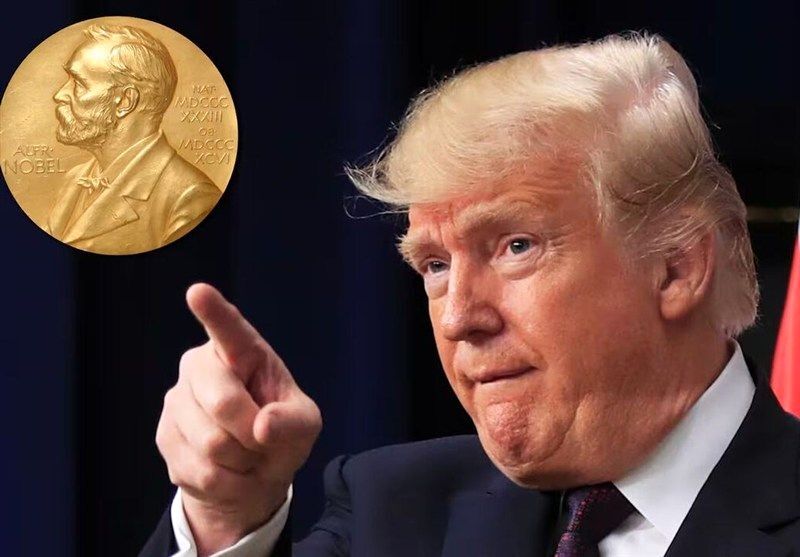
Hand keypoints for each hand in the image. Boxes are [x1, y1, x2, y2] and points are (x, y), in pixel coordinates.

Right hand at [156, 283, 321, 554]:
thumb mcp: (304, 426)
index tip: (198, 291)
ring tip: (245, 454)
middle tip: (262, 438)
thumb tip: (262, 427)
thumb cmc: (280, 434)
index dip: (213, 311)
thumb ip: (292, 423)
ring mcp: (177, 400)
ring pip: (211, 443)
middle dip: (253, 434)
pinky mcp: (163, 436)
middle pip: (224, 402)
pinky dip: (226, 482)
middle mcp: (201, 366)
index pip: (229, 329)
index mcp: (242, 351)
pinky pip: (199, 470)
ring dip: (241, 462)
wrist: (250, 475)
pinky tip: (228, 471)